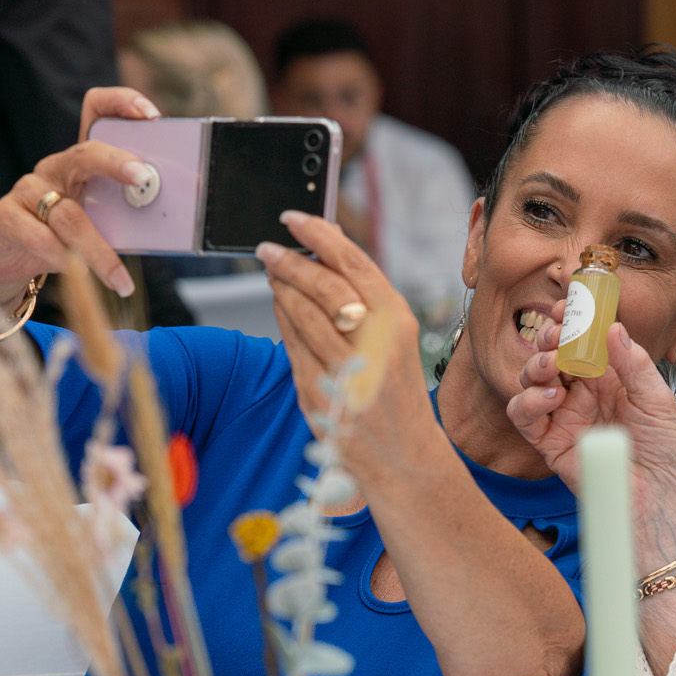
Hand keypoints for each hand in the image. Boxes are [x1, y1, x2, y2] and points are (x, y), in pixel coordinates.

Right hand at [0, 86, 161, 305]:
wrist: (6, 257)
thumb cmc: (60, 236)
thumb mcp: (95, 221)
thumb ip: (122, 215)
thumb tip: (167, 226)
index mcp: (82, 161)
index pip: (96, 110)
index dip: (121, 103)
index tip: (151, 115)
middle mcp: (56, 167)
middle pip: (86, 153)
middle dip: (117, 162)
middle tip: (143, 178)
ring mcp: (28, 189)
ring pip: (69, 215)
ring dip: (98, 250)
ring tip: (118, 278)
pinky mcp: (6, 216)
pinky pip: (40, 238)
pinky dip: (63, 260)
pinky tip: (78, 276)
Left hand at [256, 210, 439, 481]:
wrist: (406, 456)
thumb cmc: (397, 392)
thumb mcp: (393, 338)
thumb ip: (364, 299)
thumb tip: (324, 251)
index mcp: (397, 321)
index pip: (354, 263)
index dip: (320, 234)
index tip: (295, 218)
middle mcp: (376, 343)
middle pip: (326, 285)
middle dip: (292, 261)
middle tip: (269, 248)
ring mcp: (349, 371)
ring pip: (305, 314)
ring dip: (281, 286)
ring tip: (270, 269)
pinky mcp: (324, 394)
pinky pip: (294, 347)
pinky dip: (283, 320)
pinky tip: (277, 303)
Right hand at [507, 310, 675, 569]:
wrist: (661, 506)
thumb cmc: (670, 459)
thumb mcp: (660, 403)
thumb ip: (635, 365)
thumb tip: (614, 328)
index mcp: (614, 380)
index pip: (586, 341)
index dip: (575, 321)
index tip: (568, 304)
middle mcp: (586, 395)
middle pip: (555, 354)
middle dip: (550, 337)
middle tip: (554, 331)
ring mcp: (565, 418)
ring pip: (533, 380)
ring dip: (536, 365)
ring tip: (552, 366)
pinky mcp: (550, 445)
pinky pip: (524, 416)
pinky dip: (527, 401)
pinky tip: (548, 397)